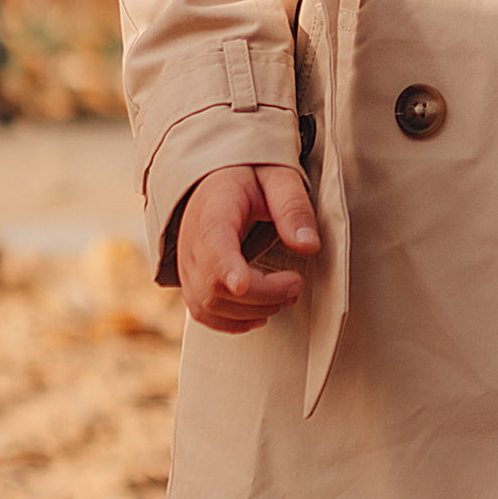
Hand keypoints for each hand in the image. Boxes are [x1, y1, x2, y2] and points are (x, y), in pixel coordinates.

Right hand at [174, 163, 320, 330]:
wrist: (217, 177)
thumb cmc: (249, 176)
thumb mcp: (278, 176)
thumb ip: (293, 207)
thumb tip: (309, 245)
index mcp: (212, 209)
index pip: (212, 242)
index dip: (225, 268)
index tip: (245, 283)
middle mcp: (191, 241)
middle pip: (215, 285)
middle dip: (262, 295)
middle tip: (296, 284)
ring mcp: (188, 265)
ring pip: (209, 306)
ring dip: (253, 311)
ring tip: (286, 296)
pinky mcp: (191, 281)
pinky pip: (202, 314)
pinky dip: (232, 322)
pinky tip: (260, 315)